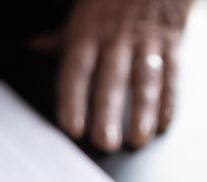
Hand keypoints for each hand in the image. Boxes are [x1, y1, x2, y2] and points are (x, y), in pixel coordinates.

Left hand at [34, 0, 188, 151]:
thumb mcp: (84, 11)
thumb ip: (62, 36)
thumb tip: (34, 46)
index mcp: (88, 33)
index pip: (76, 72)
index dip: (73, 101)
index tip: (72, 129)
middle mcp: (116, 39)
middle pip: (110, 80)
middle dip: (108, 113)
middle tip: (105, 143)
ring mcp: (145, 40)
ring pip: (144, 78)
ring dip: (142, 110)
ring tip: (138, 138)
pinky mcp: (172, 41)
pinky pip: (172, 71)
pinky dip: (169, 98)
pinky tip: (164, 122)